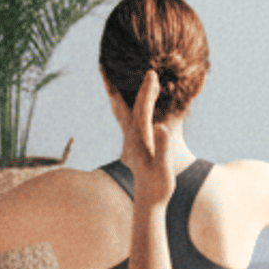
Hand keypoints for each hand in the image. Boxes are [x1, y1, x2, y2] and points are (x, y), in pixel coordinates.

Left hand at [122, 71, 178, 212]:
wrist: (148, 202)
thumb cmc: (158, 186)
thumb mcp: (162, 170)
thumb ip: (162, 148)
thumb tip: (161, 126)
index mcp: (138, 139)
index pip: (141, 110)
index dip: (147, 91)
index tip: (152, 74)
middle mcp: (130, 137)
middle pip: (119, 106)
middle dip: (114, 86)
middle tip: (105, 66)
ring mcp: (130, 139)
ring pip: (120, 110)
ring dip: (116, 92)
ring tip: (110, 77)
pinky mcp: (133, 143)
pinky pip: (126, 116)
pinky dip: (124, 103)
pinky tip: (128, 100)